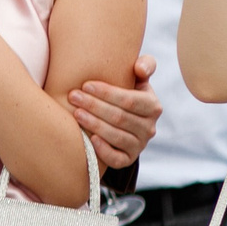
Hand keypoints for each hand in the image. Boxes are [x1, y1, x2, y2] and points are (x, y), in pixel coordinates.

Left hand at [71, 54, 162, 170]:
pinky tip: (90, 139)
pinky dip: (104, 150)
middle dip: (95, 106)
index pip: (130, 100)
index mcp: (153, 106)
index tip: (85, 84)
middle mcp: (149, 128)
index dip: (108, 93)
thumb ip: (144, 66)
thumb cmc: (124, 94)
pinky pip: (117, 159)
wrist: (121, 120)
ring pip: (117, 136)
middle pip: (120, 118)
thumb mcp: (137, 79)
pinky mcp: (128, 159)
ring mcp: (139, 145)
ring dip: (95, 124)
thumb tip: (140, 68)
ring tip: (76, 113)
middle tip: (73, 97)